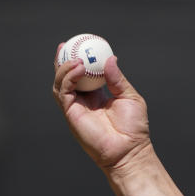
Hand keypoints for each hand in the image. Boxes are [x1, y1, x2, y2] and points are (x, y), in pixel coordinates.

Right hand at [52, 45, 150, 171]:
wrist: (130, 150)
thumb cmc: (133, 129)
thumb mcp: (129, 97)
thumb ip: (118, 78)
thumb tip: (110, 58)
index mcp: (97, 97)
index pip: (82, 75)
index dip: (78, 60)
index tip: (80, 45)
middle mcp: (84, 102)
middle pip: (66, 77)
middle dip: (63, 60)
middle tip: (66, 44)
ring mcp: (76, 108)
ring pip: (61, 83)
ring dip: (65, 68)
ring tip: (77, 59)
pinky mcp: (71, 114)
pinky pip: (63, 92)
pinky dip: (68, 77)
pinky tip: (79, 68)